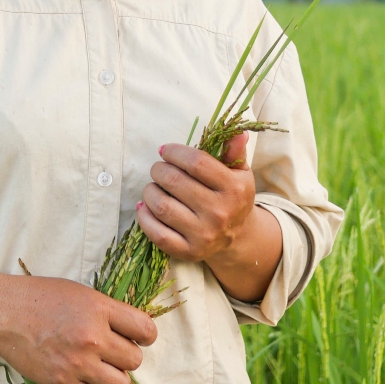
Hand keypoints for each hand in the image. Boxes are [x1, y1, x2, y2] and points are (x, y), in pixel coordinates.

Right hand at [0, 217, 156, 383]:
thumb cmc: (38, 296)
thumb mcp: (79, 292)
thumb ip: (108, 309)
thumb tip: (135, 328)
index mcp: (99, 308)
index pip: (146, 330)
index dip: (145, 334)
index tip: (136, 335)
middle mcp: (92, 337)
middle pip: (135, 360)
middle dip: (128, 356)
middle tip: (113, 351)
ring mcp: (77, 364)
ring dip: (116, 378)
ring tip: (103, 369)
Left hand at [136, 132, 281, 302]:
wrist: (236, 237)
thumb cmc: (232, 196)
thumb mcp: (240, 172)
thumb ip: (234, 151)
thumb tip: (237, 132)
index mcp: (234, 189)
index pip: (196, 163)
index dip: (175, 152)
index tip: (166, 150)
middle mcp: (220, 213)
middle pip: (174, 182)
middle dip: (159, 169)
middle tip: (158, 168)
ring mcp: (204, 235)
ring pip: (162, 206)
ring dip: (150, 190)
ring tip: (153, 186)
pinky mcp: (188, 251)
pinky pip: (157, 233)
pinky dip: (144, 216)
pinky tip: (145, 206)